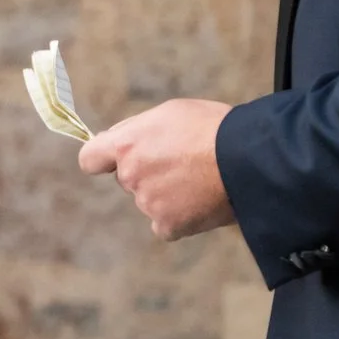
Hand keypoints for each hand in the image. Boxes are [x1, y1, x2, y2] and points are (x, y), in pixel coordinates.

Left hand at [77, 98, 235, 239]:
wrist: (248, 159)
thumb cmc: (213, 127)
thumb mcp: (169, 112)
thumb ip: (135, 129)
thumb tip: (111, 141)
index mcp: (126, 145)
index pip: (90, 159)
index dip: (102, 158)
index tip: (113, 158)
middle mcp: (131, 176)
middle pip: (127, 179)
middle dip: (146, 172)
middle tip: (181, 161)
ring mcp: (148, 204)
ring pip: (149, 200)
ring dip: (166, 193)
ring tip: (200, 178)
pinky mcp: (168, 225)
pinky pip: (166, 224)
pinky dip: (180, 216)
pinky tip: (201, 201)